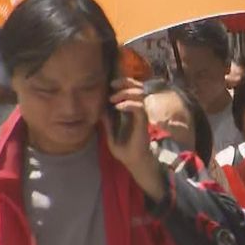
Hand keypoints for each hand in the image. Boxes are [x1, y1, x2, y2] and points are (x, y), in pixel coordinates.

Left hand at [104, 78, 165, 201]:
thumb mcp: (110, 133)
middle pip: (138, 88)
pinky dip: (128, 104)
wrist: (133, 161)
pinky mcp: (144, 122)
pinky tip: (117, 107)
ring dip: (125, 93)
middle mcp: (139, 110)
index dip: (123, 83)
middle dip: (125, 82)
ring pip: (139, 95)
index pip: (132, 90)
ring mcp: (142, 115)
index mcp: (131, 111)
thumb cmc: (124, 149)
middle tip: (112, 85)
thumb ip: (107, 121)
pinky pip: (139, 107)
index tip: (111, 84)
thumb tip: (100, 109)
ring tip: (113, 98)